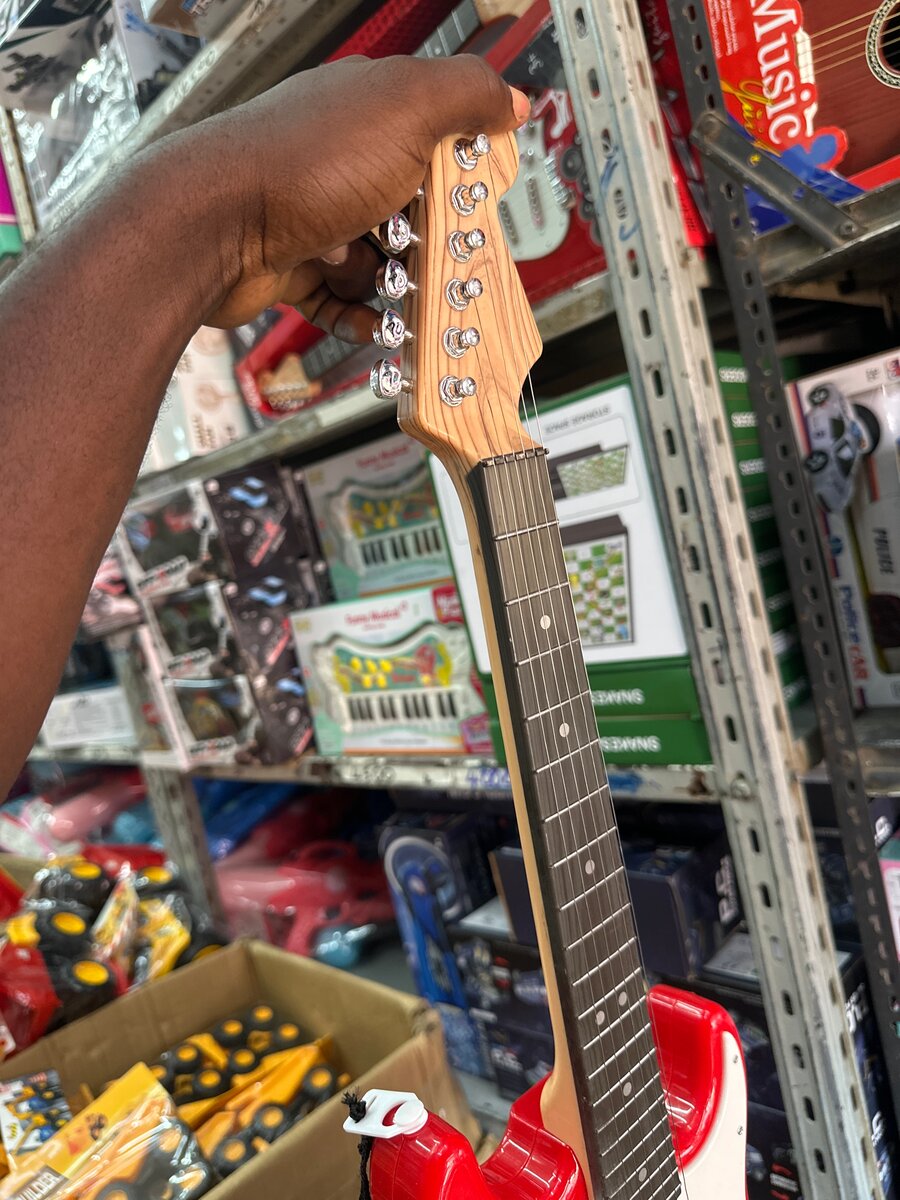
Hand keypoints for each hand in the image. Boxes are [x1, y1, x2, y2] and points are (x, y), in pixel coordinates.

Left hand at [177, 55, 527, 328]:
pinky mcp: (291, 263)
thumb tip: (511, 98)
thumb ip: (467, 96)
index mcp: (368, 109)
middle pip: (411, 205)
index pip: (436, 134)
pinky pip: (340, 298)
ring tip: (409, 299)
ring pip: (377, 258)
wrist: (213, 224)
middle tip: (447, 264)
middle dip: (435, 241)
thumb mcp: (408, 110)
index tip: (482, 203)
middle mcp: (339, 157)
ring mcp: (313, 213)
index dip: (464, 172)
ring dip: (399, 284)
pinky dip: (361, 315)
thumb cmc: (300, 166)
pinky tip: (375, 324)